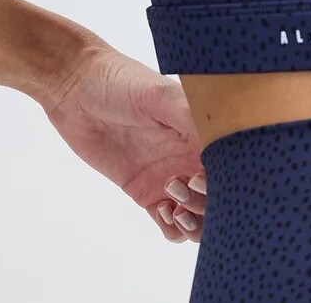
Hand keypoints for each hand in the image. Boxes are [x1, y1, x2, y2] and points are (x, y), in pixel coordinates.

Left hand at [38, 41, 206, 241]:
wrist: (78, 89)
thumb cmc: (121, 81)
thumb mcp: (159, 95)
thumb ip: (190, 117)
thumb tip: (219, 142)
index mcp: (202, 130)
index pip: (231, 163)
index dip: (226, 178)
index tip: (203, 175)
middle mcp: (192, 155)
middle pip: (219, 195)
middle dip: (209, 202)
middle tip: (183, 185)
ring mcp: (171, 175)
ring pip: (199, 215)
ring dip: (195, 221)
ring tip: (174, 207)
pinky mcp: (146, 192)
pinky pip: (170, 223)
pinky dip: (173, 229)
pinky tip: (161, 211)